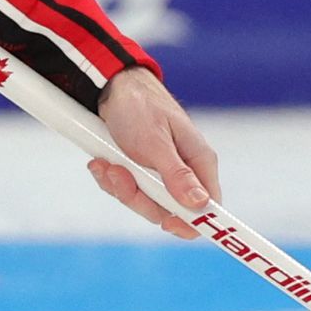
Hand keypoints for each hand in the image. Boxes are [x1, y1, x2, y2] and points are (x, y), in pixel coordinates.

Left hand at [88, 67, 221, 239]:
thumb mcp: (155, 142)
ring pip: (143, 202)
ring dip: (120, 186)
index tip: (167, 225)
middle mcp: (183, 171)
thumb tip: (201, 204)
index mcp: (199, 162)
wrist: (111, 86)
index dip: (192, 223)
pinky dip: (111, 179)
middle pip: (168, 211)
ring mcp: (160, 172)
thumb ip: (177, 175)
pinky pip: (127, 189)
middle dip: (138, 198)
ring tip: (106, 164)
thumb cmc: (139, 107)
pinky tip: (101, 162)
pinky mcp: (140, 171)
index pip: (209, 207)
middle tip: (119, 174)